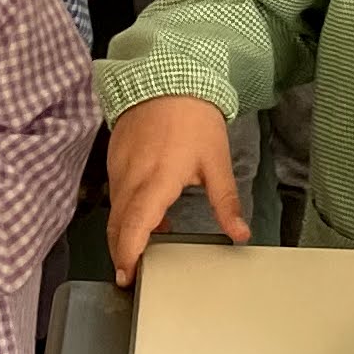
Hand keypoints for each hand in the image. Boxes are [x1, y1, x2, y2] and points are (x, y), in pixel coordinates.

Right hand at [102, 93, 242, 281]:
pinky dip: (126, 211)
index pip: (133, 227)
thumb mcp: (216, 161)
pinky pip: (116, 194)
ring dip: (125, 232)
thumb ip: (225, 202)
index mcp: (155, 181)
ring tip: (147, 248)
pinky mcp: (114, 159)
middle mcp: (130, 177)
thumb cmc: (193, 117)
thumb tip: (239, 234)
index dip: (127, 255)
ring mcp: (118, 168)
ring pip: (114, 211)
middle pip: (117, 226)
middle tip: (133, 275)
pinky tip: (149, 213)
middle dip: (121, 253)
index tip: (128, 276)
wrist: (166, 78)